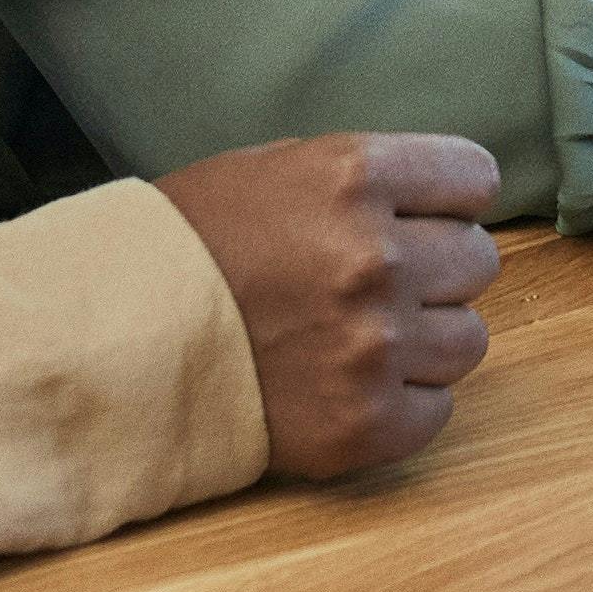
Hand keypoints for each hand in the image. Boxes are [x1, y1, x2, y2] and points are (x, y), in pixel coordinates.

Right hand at [155, 131, 503, 478]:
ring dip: (426, 337)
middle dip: (437, 267)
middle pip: (478, 260)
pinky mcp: (364, 423)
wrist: (115, 340)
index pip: (475, 178)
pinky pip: (438, 410)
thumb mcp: (275, 168)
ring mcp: (374, 346)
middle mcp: (376, 257)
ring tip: (362, 336)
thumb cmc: (190, 244)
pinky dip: (405, 401)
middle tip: (378, 281)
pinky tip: (352, 383)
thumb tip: (440, 200)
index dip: (448, 199)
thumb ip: (364, 179)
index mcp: (354, 176)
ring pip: (468, 339)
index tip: (422, 216)